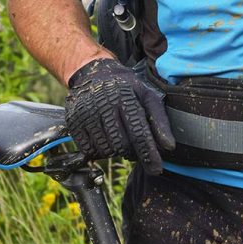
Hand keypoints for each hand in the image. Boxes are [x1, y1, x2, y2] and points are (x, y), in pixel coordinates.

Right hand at [65, 57, 175, 173]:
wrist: (94, 74)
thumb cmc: (126, 88)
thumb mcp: (147, 96)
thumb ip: (160, 120)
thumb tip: (169, 147)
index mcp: (124, 97)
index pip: (138, 132)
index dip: (149, 153)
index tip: (156, 169)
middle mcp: (102, 104)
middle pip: (121, 145)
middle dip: (132, 152)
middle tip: (135, 148)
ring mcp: (85, 114)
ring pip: (105, 150)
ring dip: (116, 152)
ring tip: (120, 139)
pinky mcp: (73, 122)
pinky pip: (88, 151)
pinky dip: (100, 152)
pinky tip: (105, 139)